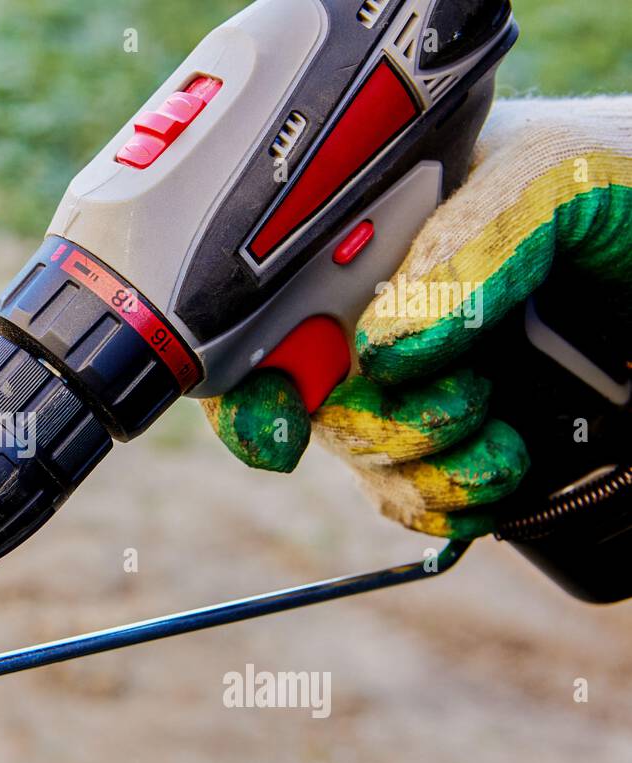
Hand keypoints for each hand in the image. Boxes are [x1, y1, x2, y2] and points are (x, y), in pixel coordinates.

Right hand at [201, 96, 631, 537]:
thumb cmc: (617, 188)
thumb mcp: (551, 178)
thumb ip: (467, 241)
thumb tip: (382, 345)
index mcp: (367, 236)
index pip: (256, 310)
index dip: (246, 374)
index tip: (280, 421)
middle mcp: (376, 312)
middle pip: (304, 399)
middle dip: (368, 424)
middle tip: (460, 403)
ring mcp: (417, 381)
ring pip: (361, 458)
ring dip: (420, 467)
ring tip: (501, 439)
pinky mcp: (462, 443)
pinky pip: (412, 502)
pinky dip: (442, 506)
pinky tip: (494, 479)